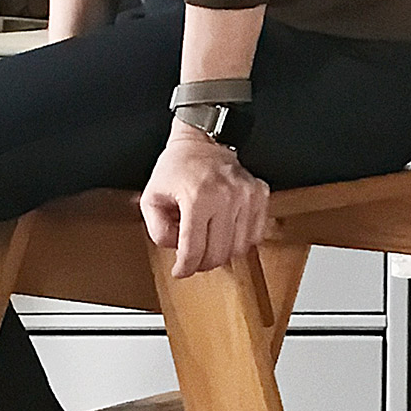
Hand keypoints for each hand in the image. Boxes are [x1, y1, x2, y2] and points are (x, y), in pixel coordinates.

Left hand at [141, 125, 269, 280]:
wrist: (202, 139)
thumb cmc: (177, 167)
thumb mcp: (151, 198)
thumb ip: (157, 230)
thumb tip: (178, 251)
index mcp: (197, 196)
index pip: (194, 249)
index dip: (185, 267)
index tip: (181, 271)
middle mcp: (225, 196)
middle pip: (218, 253)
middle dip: (202, 264)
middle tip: (193, 260)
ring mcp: (246, 195)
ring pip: (239, 248)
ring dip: (222, 254)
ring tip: (209, 243)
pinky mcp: (259, 193)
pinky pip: (256, 234)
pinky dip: (241, 241)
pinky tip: (227, 234)